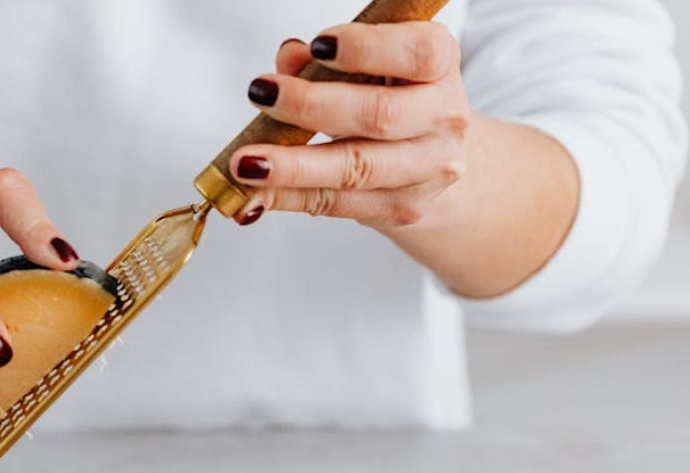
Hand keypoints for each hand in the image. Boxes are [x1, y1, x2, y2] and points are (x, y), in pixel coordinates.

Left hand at [230, 22, 468, 231]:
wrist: (436, 160)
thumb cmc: (396, 98)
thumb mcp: (371, 68)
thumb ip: (328, 61)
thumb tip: (290, 58)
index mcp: (441, 65)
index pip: (417, 54)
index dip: (367, 48)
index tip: (318, 45)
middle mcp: (444, 118)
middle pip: (379, 115)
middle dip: (312, 105)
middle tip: (261, 94)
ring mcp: (428, 169)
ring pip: (355, 169)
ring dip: (292, 166)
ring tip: (245, 162)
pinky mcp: (403, 209)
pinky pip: (336, 204)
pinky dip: (289, 198)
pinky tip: (254, 195)